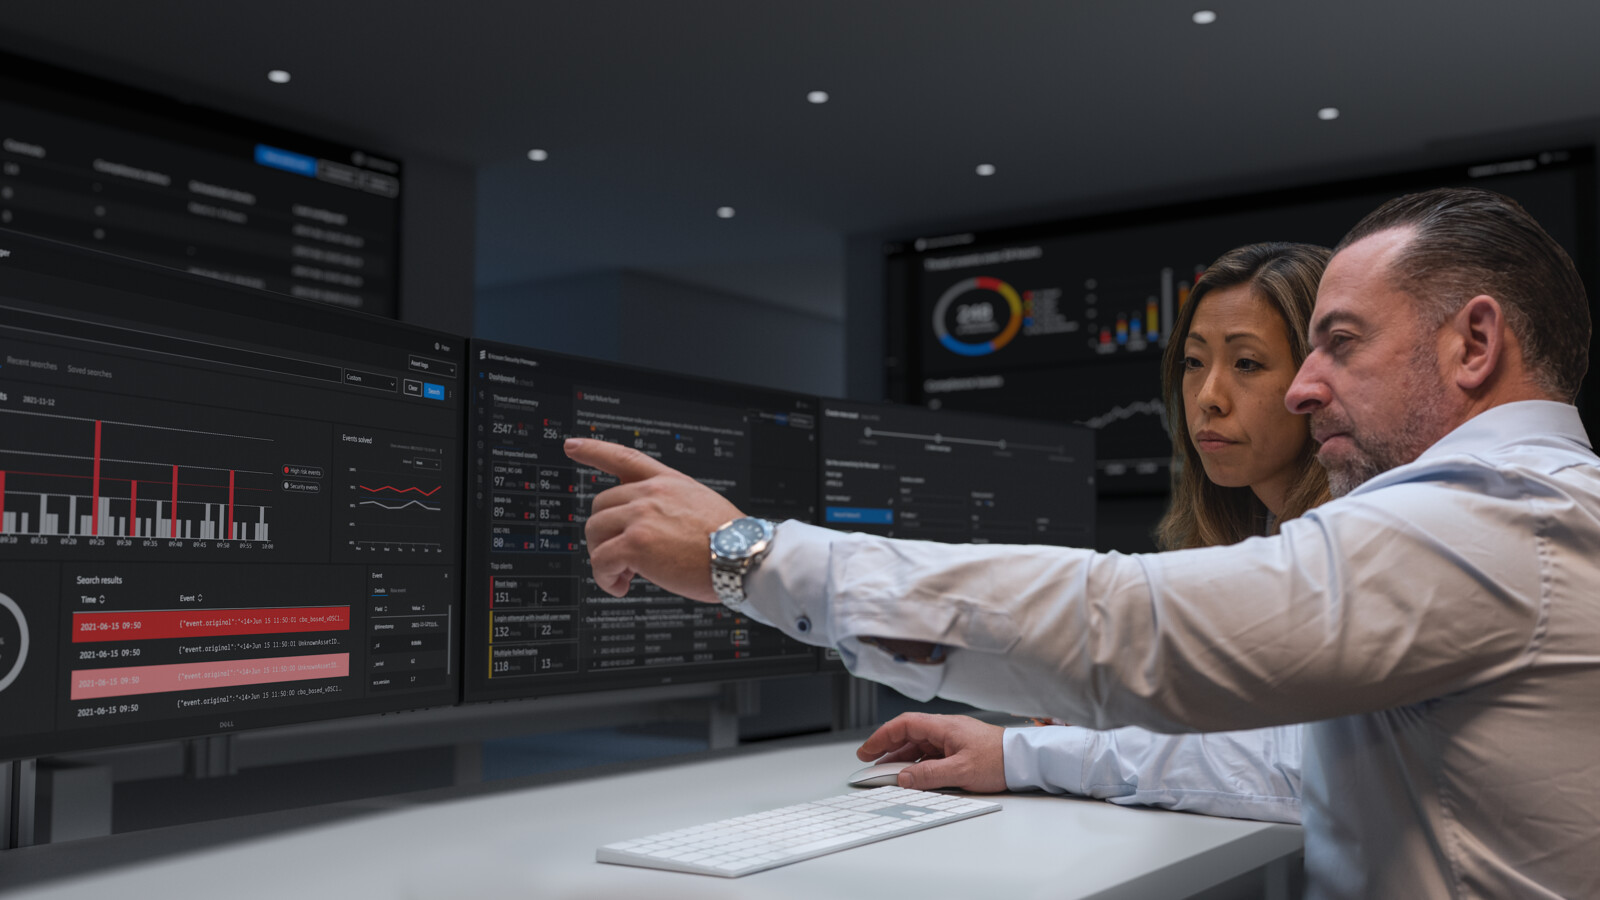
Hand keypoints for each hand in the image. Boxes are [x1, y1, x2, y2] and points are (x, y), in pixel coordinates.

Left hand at [565, 437, 743, 600]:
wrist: (745, 557)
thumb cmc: (732, 541)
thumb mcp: (701, 506)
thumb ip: (670, 507)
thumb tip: (651, 529)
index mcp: (667, 482)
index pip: (624, 457)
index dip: (594, 449)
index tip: (573, 445)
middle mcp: (650, 494)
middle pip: (600, 505)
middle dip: (604, 533)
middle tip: (623, 557)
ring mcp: (641, 517)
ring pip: (594, 531)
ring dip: (602, 555)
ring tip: (624, 573)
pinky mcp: (635, 545)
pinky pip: (600, 560)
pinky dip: (604, 578)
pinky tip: (620, 585)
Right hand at [856, 713, 1007, 792]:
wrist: (1025, 760)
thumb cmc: (999, 759)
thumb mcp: (961, 772)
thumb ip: (929, 775)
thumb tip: (903, 777)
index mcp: (943, 727)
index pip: (904, 725)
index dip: (882, 737)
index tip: (867, 750)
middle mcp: (945, 729)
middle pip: (908, 734)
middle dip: (886, 747)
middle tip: (869, 761)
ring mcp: (952, 739)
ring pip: (918, 745)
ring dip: (901, 757)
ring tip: (886, 772)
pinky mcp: (959, 750)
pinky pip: (930, 754)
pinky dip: (916, 763)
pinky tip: (911, 775)